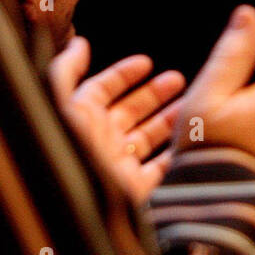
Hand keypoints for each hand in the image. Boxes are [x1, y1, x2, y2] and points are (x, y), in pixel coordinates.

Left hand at [49, 39, 185, 204]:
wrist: (71, 212)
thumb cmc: (62, 153)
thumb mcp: (59, 104)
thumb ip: (65, 71)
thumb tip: (78, 42)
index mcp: (79, 121)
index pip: (101, 90)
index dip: (122, 74)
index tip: (146, 62)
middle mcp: (99, 142)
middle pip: (130, 112)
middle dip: (153, 94)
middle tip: (178, 79)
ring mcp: (118, 167)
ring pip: (148, 138)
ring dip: (170, 119)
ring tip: (195, 103)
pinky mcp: (135, 191)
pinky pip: (160, 168)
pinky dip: (177, 153)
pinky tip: (194, 137)